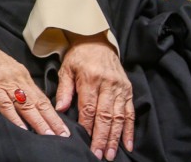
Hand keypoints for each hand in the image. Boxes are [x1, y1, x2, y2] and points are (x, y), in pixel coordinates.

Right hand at [0, 22, 69, 136]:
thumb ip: (14, 82)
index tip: (62, 127)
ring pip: (26, 105)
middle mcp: (18, 79)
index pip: (41, 97)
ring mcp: (5, 83)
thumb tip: (23, 98)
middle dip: (52, 121)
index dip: (53, 113)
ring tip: (49, 136)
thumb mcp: (4, 68)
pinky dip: (15, 117)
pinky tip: (23, 128)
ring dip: (39, 122)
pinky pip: (6, 104)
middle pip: (39, 103)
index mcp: (22, 75)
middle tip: (64, 135)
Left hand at [55, 32, 134, 159]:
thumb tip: (60, 109)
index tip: (85, 142)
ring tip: (111, 153)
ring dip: (115, 137)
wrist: (97, 41)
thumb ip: (64, 89)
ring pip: (119, 116)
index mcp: (90, 78)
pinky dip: (129, 129)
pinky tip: (128, 144)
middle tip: (99, 155)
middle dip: (102, 137)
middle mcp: (108, 84)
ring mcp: (120, 88)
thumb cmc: (78, 57)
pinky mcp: (128, 90)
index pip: (89, 107)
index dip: (87, 126)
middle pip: (105, 115)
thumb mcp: (66, 68)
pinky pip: (130, 112)